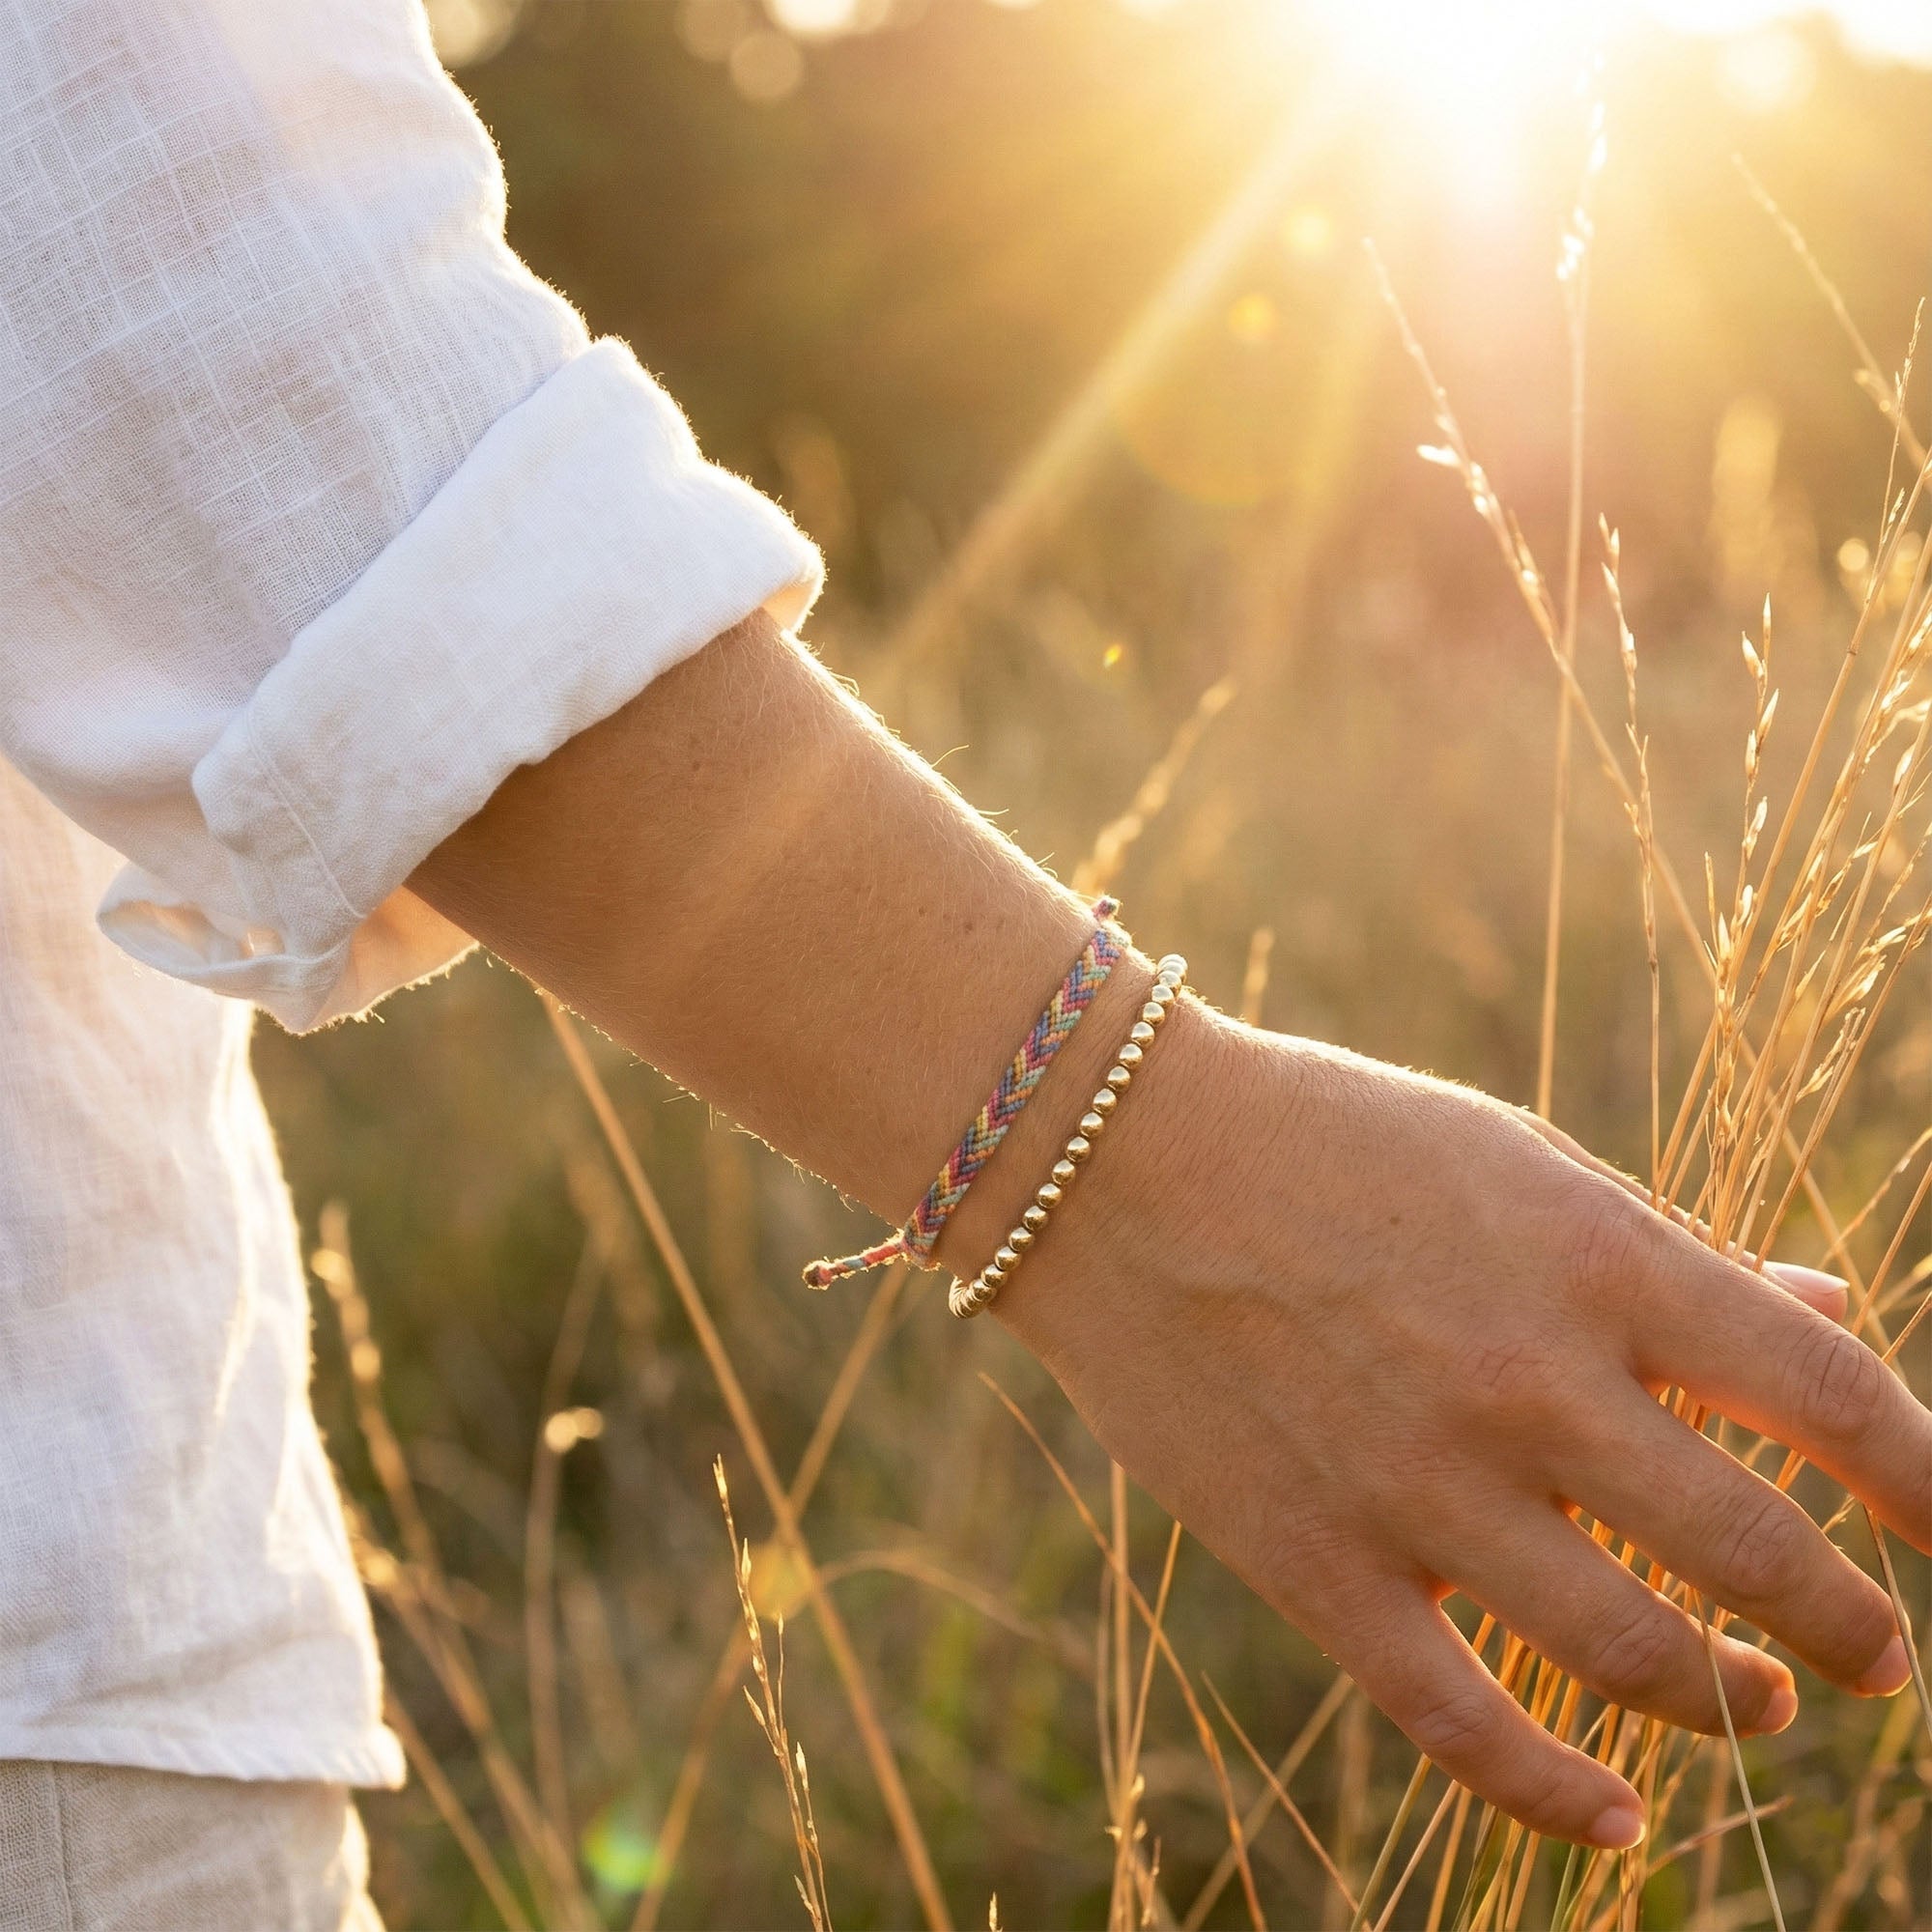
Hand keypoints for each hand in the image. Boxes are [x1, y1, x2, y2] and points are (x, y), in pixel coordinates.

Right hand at [995, 999, 1930, 1849]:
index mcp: (1594, 1258)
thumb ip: (1669, 1252)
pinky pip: (1468, 1726)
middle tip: (1877, 1653)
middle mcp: (1529, 1381)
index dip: (1929, 1476)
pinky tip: (1624, 1818)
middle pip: (1759, 1552)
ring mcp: (1421, 1485)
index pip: (1829, 1392)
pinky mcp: (1319, 1563)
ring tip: (1766, 1705)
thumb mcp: (1515, 1162)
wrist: (1115, 1166)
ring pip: (1637, 1657)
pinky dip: (1563, 1797)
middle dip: (1852, 1622)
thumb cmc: (1332, 1140)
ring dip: (1734, 1701)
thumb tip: (1819, 1313)